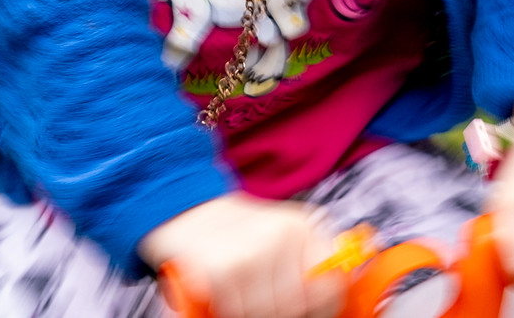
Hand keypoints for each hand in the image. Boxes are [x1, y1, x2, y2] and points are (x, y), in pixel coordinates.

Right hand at [140, 193, 345, 317]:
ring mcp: (256, 249)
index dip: (319, 307)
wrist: (183, 208)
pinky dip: (225, 307)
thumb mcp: (276, 238)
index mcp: (303, 227)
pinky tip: (219, 287)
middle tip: (254, 295)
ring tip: (236, 288)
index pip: (330, 284)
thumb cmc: (233, 232)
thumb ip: (303, 266)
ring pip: (266, 312)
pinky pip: (236, 310)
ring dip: (247, 309)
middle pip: (295, 305)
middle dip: (274, 310)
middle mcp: (285, 234)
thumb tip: (328, 299)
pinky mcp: (227, 266)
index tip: (304, 310)